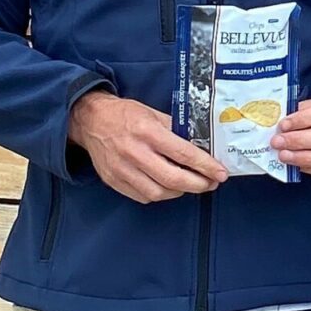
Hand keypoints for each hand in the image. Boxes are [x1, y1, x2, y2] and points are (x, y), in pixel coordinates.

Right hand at [68, 90, 226, 201]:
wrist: (90, 120)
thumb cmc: (125, 115)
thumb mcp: (154, 114)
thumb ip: (176, 130)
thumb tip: (202, 146)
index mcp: (147, 132)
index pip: (183, 153)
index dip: (205, 166)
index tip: (221, 174)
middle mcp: (133, 152)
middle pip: (172, 179)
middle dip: (198, 184)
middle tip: (210, 183)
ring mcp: (121, 169)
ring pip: (158, 193)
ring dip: (179, 192)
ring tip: (190, 184)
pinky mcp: (113, 180)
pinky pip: (142, 196)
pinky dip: (160, 194)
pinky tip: (168, 186)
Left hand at [270, 92, 310, 177]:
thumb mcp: (310, 104)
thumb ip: (297, 112)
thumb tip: (279, 125)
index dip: (304, 119)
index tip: (283, 125)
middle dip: (299, 141)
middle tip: (277, 142)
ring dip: (303, 158)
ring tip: (283, 155)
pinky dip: (308, 168)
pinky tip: (293, 163)